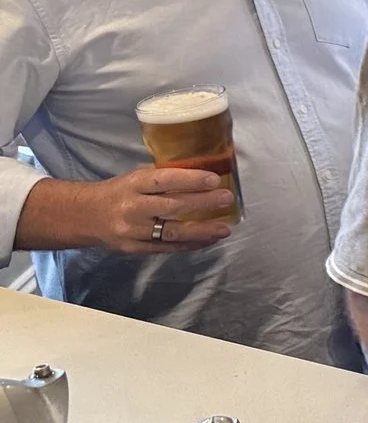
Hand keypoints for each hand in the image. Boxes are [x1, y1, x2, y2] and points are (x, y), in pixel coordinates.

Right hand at [37, 168, 234, 253]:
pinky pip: (166, 248)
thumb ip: (163, 178)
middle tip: (227, 199)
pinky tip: (208, 240)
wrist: (84, 216)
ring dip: (202, 231)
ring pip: (171, 232)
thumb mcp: (136, 178)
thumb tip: (203, 173)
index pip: (164, 180)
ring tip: (224, 229)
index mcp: (133, 185)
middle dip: (203, 203)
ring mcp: (133, 231)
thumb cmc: (119, 192)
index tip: (214, 179)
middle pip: (172, 206)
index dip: (190, 179)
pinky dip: (189, 245)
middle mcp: (132, 208)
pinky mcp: (134, 249)